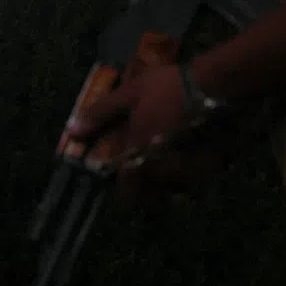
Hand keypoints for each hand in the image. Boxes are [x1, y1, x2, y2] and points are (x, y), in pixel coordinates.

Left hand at [65, 65, 220, 205]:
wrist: (213, 86)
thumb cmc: (166, 88)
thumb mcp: (129, 93)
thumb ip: (101, 113)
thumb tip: (72, 131)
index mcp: (139, 155)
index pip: (124, 192)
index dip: (118, 195)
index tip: (115, 188)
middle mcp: (161, 171)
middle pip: (148, 199)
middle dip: (142, 194)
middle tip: (138, 178)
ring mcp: (187, 173)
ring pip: (170, 194)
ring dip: (162, 188)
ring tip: (160, 169)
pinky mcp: (208, 170)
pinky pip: (190, 184)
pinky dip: (183, 178)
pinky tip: (182, 160)